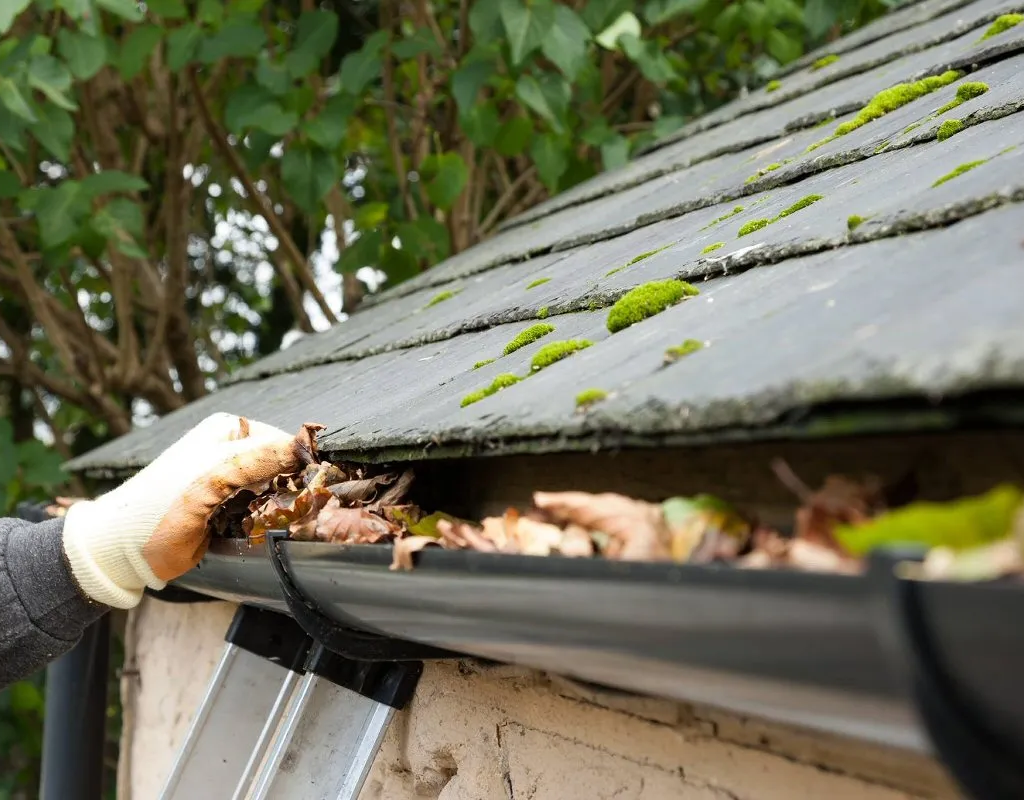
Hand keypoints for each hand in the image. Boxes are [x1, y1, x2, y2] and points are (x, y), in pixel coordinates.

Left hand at [62, 413, 303, 608]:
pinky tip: (259, 530)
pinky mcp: (233, 511)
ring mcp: (236, 482)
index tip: (312, 485)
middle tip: (291, 509)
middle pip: (285, 467)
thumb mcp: (212, 474)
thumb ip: (260, 457)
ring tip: (271, 521)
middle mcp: (236, 451)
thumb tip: (306, 447)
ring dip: (280, 509)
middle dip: (292, 488)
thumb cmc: (158, 507)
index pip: (285, 441)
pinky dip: (265, 524)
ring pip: (279, 492)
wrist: (124, 550)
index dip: (300, 463)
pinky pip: (264, 514)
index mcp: (231, 430)